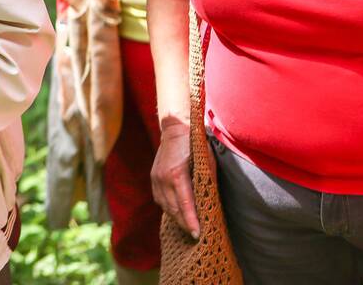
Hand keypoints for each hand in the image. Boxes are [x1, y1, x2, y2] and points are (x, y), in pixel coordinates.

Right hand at [151, 120, 199, 238]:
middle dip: (185, 223)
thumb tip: (208, 203)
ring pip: (165, 206)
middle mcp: (163, 178)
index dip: (191, 221)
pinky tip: (177, 212)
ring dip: (176, 217)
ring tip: (187, 226)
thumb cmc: (195, 145)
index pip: (185, 204)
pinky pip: (159, 199)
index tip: (198, 233)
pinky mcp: (153, 177)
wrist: (175, 128)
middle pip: (173, 208)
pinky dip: (168, 208)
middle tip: (196, 234)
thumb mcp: (206, 162)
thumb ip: (206, 182)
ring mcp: (156, 178)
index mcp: (176, 175)